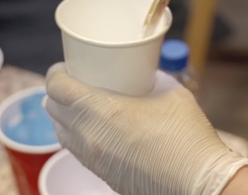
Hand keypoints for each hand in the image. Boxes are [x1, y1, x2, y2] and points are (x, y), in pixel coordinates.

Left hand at [45, 63, 247, 194]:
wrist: (196, 182)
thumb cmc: (186, 136)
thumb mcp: (169, 91)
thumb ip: (150, 78)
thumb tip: (143, 74)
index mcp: (100, 110)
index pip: (56, 86)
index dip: (57, 72)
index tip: (68, 66)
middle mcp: (87, 135)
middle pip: (51, 108)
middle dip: (59, 92)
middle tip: (78, 82)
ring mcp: (91, 158)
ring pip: (60, 132)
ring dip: (66, 115)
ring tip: (85, 105)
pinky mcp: (100, 174)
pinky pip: (76, 150)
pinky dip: (78, 135)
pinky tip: (99, 129)